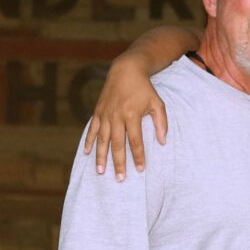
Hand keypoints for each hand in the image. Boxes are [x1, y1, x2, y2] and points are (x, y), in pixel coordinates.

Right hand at [84, 54, 167, 180]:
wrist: (125, 70)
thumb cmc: (145, 89)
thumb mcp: (158, 103)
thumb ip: (161, 123)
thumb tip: (162, 142)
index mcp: (132, 115)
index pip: (136, 141)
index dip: (138, 156)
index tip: (141, 169)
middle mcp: (117, 116)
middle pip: (117, 145)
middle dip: (119, 163)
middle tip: (120, 179)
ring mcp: (105, 115)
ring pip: (102, 140)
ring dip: (101, 157)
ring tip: (101, 172)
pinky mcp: (98, 112)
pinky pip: (92, 129)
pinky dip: (89, 141)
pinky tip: (87, 153)